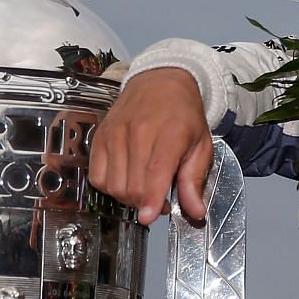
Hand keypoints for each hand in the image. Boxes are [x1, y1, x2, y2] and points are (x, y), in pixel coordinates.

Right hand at [87, 67, 213, 224]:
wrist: (160, 81)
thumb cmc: (183, 114)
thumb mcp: (201, 145)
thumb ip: (195, 180)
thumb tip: (195, 211)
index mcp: (170, 133)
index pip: (155, 171)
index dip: (151, 199)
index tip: (149, 217)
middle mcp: (138, 132)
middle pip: (133, 185)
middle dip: (146, 203)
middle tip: (160, 200)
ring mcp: (115, 134)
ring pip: (114, 184)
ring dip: (128, 198)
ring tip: (144, 189)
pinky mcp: (100, 137)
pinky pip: (97, 177)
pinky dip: (110, 187)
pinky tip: (126, 180)